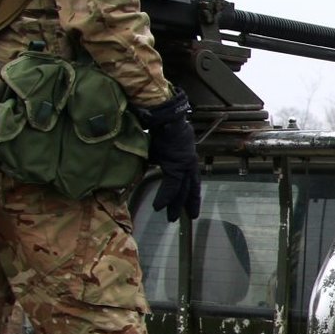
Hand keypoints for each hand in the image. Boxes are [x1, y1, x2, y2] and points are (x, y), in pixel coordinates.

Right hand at [136, 88, 201, 221]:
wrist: (163, 115)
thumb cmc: (159, 128)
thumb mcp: (157, 149)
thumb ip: (155, 160)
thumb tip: (145, 169)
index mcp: (185, 159)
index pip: (189, 180)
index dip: (189, 194)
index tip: (189, 206)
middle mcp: (188, 163)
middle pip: (189, 188)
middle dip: (187, 204)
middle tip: (188, 217)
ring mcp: (185, 163)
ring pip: (182, 189)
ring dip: (176, 204)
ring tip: (171, 218)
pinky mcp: (177, 164)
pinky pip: (172, 184)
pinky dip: (166, 196)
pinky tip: (159, 207)